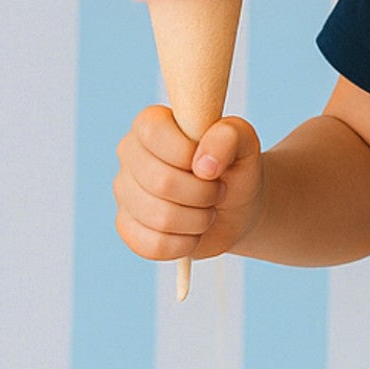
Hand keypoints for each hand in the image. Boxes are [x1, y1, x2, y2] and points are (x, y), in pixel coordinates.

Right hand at [113, 106, 263, 262]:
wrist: (236, 206)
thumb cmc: (235, 167)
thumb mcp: (245, 142)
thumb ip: (230, 136)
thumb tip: (204, 164)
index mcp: (151, 124)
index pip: (155, 134)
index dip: (189, 153)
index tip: (212, 162)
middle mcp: (130, 155)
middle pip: (161, 181)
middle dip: (204, 192)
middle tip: (218, 189)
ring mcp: (125, 192)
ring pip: (159, 217)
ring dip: (199, 219)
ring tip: (208, 209)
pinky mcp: (126, 227)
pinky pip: (153, 245)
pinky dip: (186, 243)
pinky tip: (194, 231)